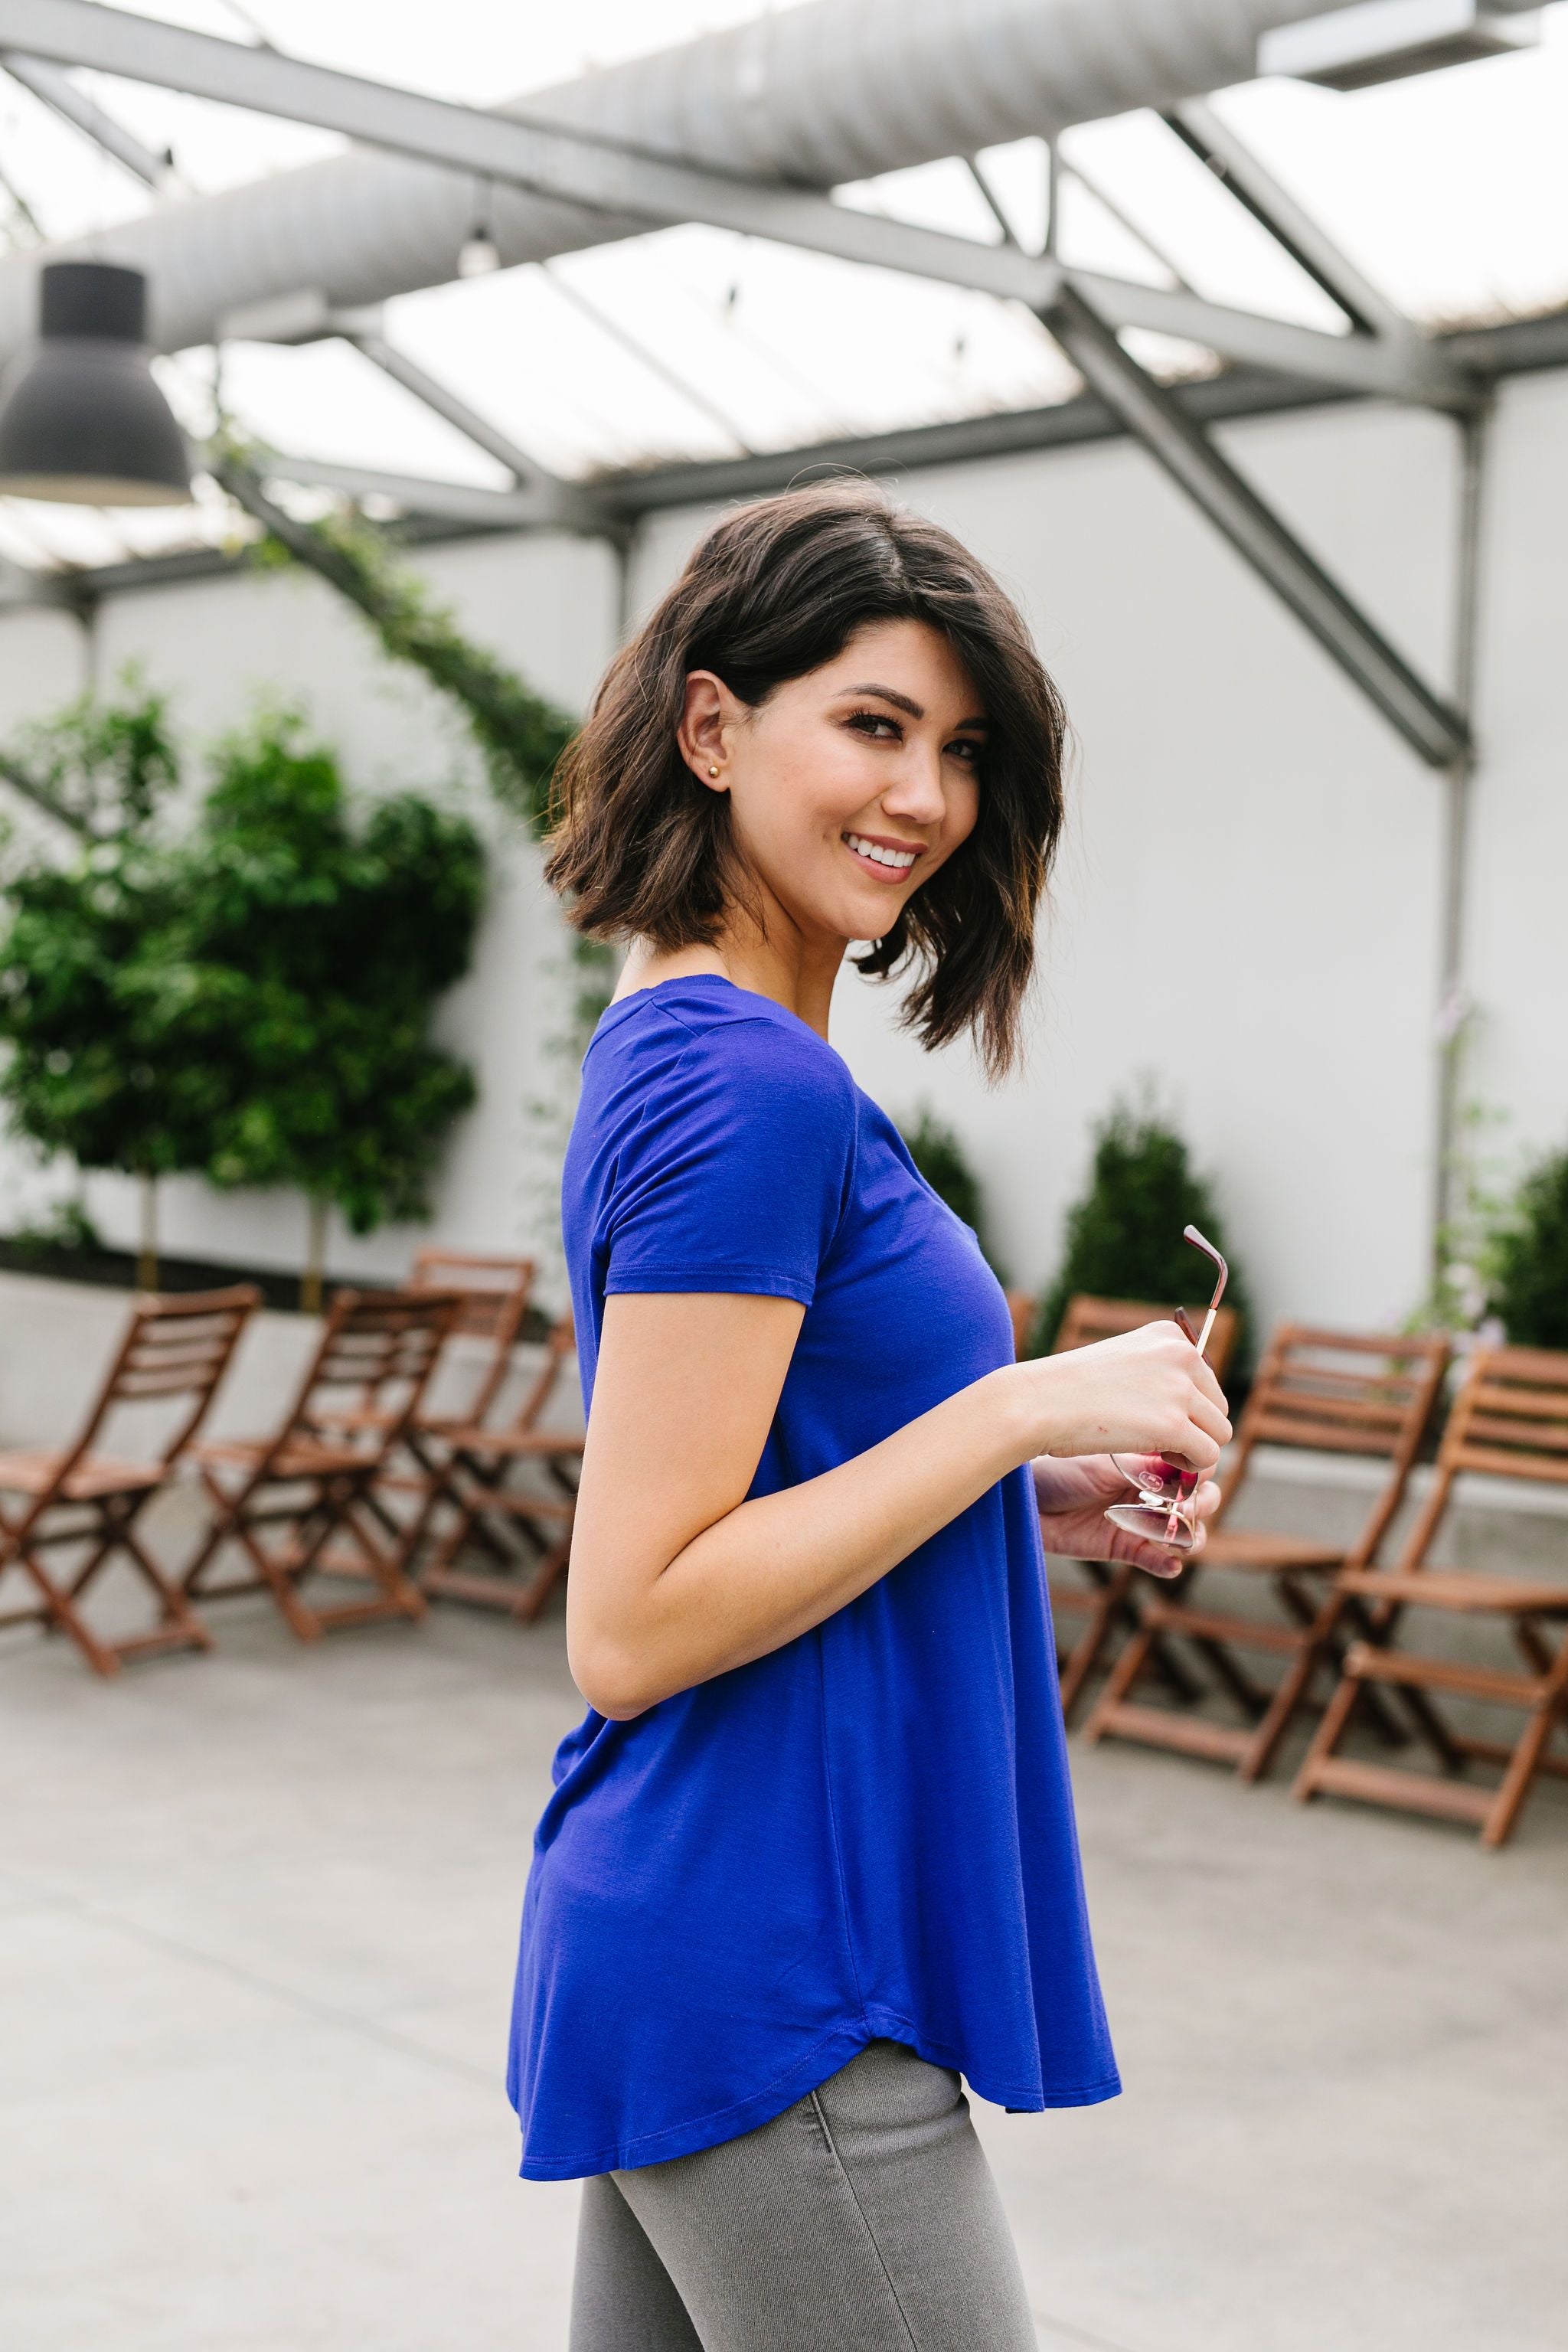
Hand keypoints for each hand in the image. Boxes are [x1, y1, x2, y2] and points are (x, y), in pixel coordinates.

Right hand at [1012, 1321, 1230, 1469]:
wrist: (1037, 1403)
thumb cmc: (1068, 1388)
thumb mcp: (1121, 1361)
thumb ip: (1155, 1371)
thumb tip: (1186, 1399)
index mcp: (1169, 1335)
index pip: (1206, 1380)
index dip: (1187, 1408)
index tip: (1156, 1419)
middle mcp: (1181, 1355)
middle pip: (1218, 1407)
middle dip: (1195, 1429)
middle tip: (1159, 1443)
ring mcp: (1179, 1389)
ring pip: (1219, 1433)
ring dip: (1194, 1449)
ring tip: (1158, 1454)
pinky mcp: (1173, 1425)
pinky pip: (1206, 1455)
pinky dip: (1188, 1467)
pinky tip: (1158, 1463)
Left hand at [1032, 1451, 1221, 1579]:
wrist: (1025, 1500)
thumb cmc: (1058, 1471)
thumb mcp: (1102, 1466)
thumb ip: (1143, 1470)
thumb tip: (1185, 1469)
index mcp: (1148, 1462)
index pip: (1193, 1467)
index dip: (1200, 1473)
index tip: (1193, 1474)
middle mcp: (1150, 1490)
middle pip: (1200, 1500)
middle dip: (1202, 1504)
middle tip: (1185, 1507)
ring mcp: (1140, 1520)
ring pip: (1185, 1533)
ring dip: (1190, 1536)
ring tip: (1178, 1536)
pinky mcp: (1125, 1548)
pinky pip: (1158, 1561)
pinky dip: (1168, 1564)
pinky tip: (1169, 1564)